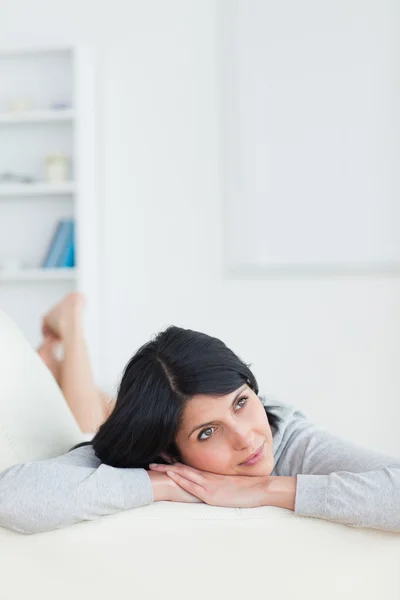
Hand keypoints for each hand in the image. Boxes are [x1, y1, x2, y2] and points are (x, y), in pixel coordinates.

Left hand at [149, 463, 296, 509]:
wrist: (260, 489)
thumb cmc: (248, 489)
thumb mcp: (230, 486)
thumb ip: (220, 486)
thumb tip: (215, 489)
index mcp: (211, 477)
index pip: (189, 468)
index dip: (176, 463)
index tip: (165, 459)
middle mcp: (208, 479)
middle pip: (183, 469)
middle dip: (167, 465)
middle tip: (153, 460)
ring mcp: (208, 486)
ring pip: (184, 475)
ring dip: (168, 470)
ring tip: (155, 466)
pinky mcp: (211, 494)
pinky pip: (191, 485)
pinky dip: (180, 478)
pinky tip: (171, 474)